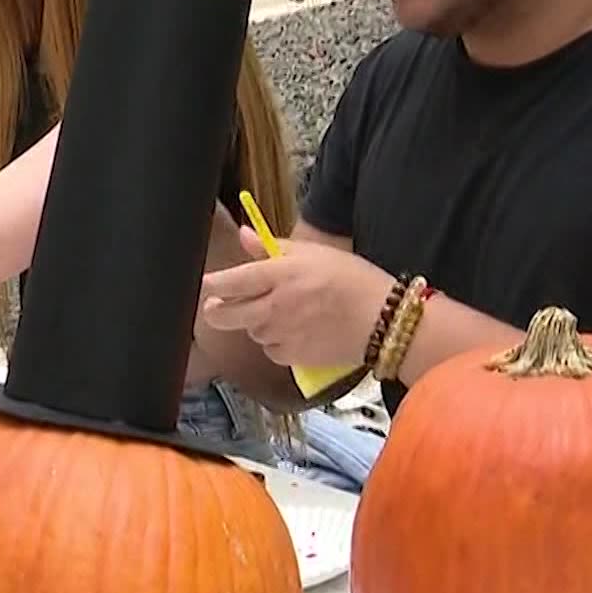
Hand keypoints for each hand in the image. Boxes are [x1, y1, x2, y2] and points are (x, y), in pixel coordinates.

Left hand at [198, 228, 392, 366]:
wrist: (383, 321)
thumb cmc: (354, 281)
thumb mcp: (314, 253)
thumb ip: (273, 248)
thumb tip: (245, 235)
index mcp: (279, 275)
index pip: (232, 281)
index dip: (213, 284)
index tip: (207, 285)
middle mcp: (275, 306)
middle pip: (226, 314)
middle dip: (217, 311)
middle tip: (218, 306)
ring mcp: (281, 334)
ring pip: (252, 331)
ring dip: (259, 323)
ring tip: (286, 313)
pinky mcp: (291, 357)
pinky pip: (271, 350)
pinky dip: (278, 343)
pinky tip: (299, 331)